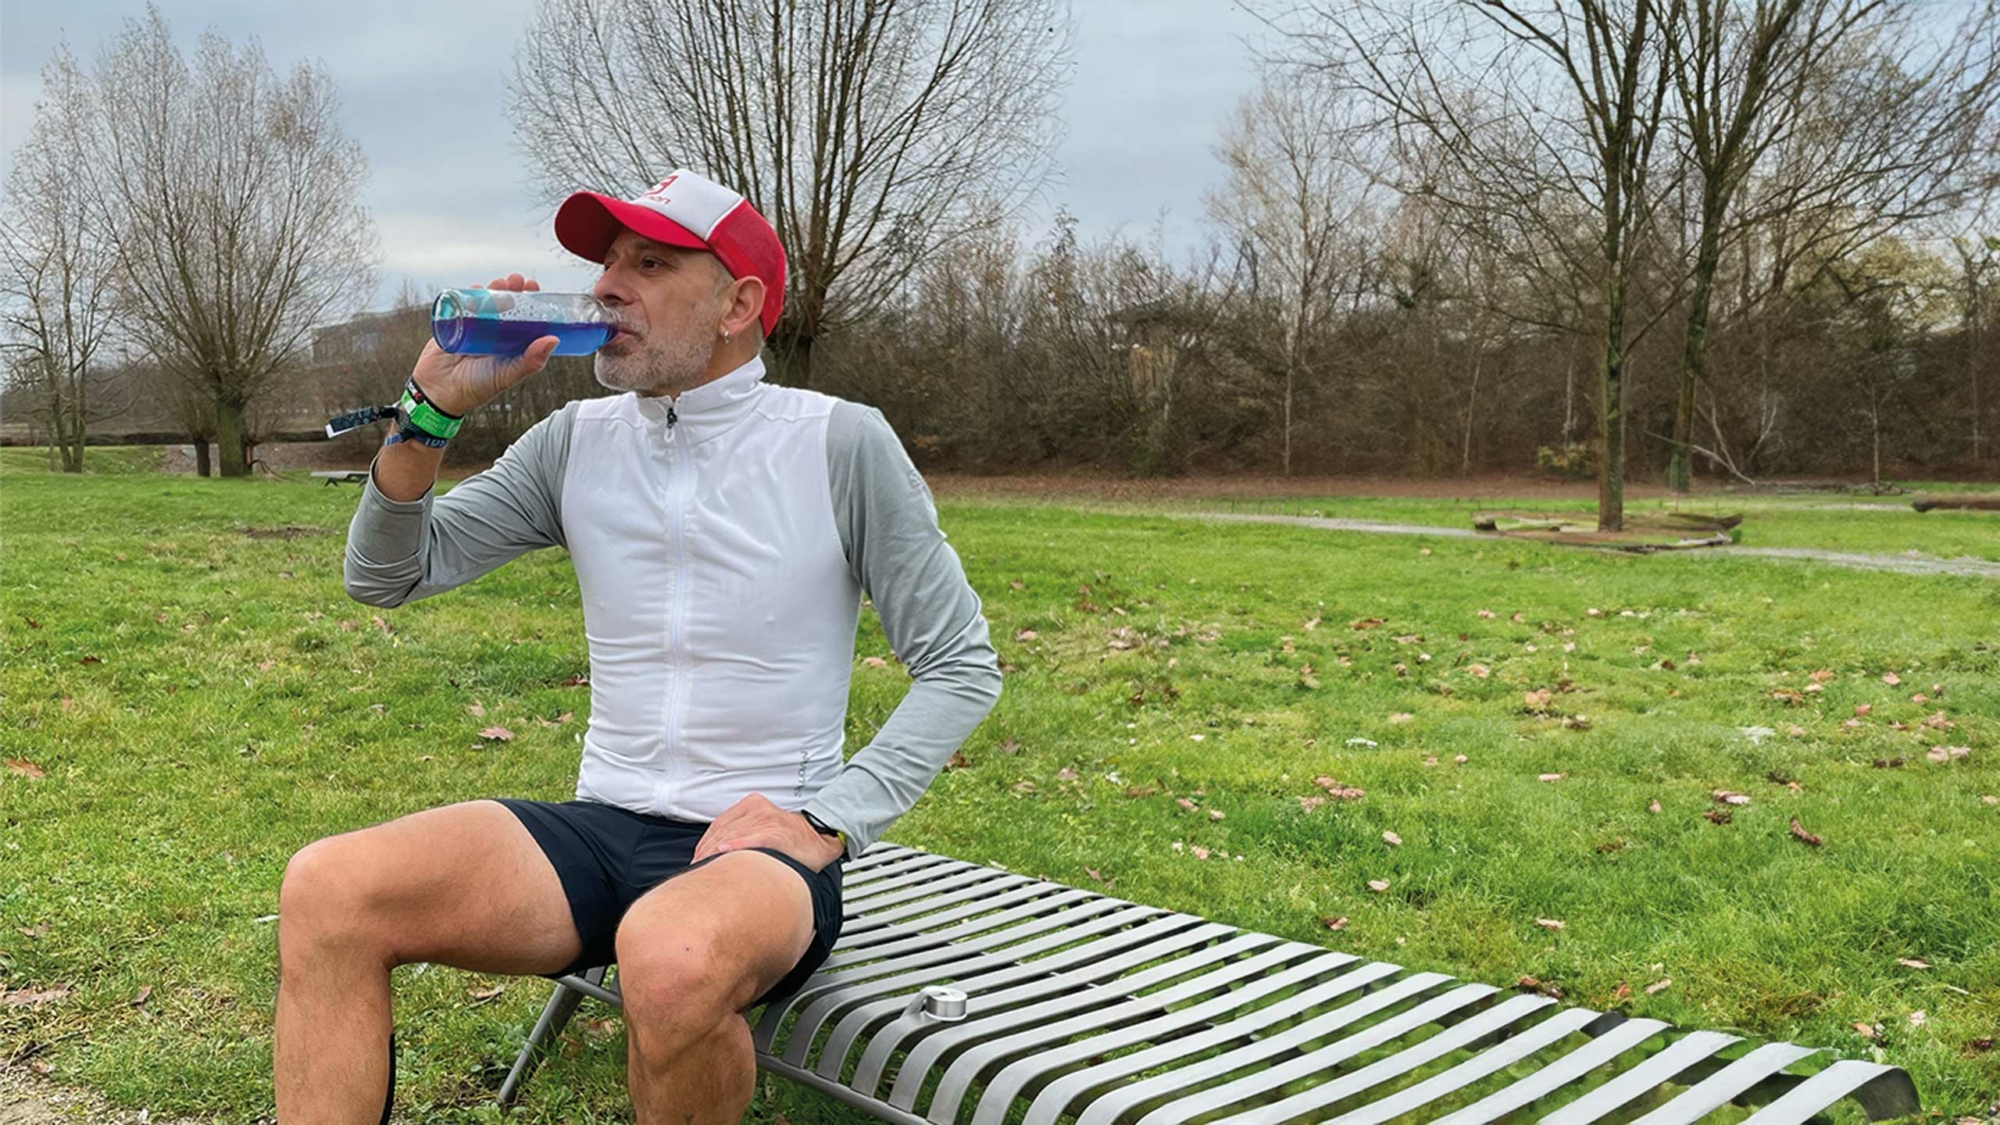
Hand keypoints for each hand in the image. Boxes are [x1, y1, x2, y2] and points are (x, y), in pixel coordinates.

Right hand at [411, 273, 560, 415]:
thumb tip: (553, 340)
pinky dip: (470, 294)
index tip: (536, 289)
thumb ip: (530, 361)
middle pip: (507, 305)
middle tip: (518, 281)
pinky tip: (476, 288)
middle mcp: (495, 334)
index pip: (525, 319)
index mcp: (511, 345)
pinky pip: (463, 304)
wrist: (439, 391)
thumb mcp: (508, 375)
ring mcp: (475, 327)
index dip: (532, 303)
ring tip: (500, 282)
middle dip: (514, 290)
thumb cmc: (477, 387)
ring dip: (494, 288)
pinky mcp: (455, 324)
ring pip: (487, 302)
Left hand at [692, 793, 844, 871]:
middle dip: (705, 853)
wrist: (821, 838)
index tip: (696, 862)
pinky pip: (752, 840)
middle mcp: (757, 809)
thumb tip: (717, 853)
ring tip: (705, 871)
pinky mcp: (777, 833)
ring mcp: (767, 820)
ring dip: (714, 855)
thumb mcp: (762, 827)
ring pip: (732, 837)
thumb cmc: (791, 839)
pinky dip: (736, 847)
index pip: (719, 825)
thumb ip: (742, 834)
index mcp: (751, 805)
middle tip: (696, 872)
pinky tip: (723, 854)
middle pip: (721, 832)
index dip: (704, 845)